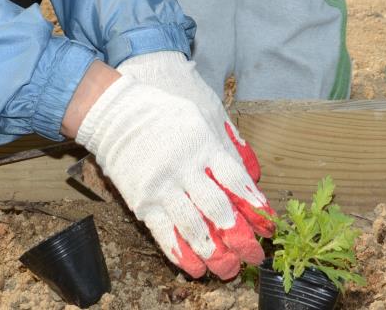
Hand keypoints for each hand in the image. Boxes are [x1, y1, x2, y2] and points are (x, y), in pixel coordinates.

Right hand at [72, 73, 271, 279]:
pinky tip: (195, 268)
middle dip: (240, 237)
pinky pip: (164, 233)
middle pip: (218, 209)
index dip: (255, 207)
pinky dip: (181, 254)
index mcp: (204, 146)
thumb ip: (227, 146)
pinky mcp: (142, 201)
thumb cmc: (165, 115)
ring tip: (228, 270)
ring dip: (214, 253)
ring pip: (193, 227)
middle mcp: (185, 169)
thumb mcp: (202, 117)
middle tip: (254, 256)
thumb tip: (252, 173)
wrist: (116, 115)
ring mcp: (162, 187)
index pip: (236, 182)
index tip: (269, 226)